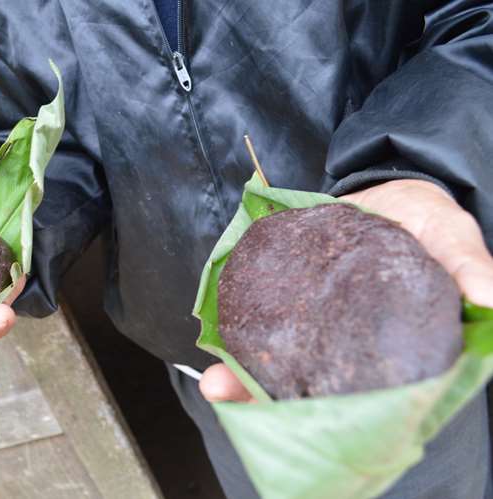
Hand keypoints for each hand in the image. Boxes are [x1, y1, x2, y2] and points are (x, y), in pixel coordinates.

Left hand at [199, 179, 492, 402]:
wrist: (393, 189)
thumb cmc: (431, 223)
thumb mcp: (453, 240)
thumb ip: (467, 265)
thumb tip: (489, 297)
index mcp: (392, 348)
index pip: (372, 392)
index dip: (345, 412)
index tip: (314, 423)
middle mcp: (351, 344)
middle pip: (315, 385)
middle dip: (276, 398)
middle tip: (236, 401)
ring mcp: (319, 323)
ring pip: (284, 360)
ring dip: (248, 374)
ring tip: (216, 384)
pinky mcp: (297, 296)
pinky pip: (269, 317)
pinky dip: (244, 326)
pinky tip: (220, 340)